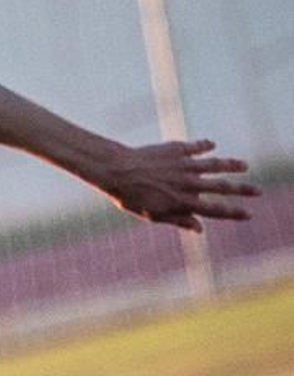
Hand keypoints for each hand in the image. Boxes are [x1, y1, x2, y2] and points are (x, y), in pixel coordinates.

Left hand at [92, 140, 257, 233]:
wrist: (117, 170)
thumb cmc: (131, 196)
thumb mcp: (153, 215)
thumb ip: (178, 220)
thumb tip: (200, 229)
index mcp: (183, 202)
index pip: (214, 210)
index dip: (232, 213)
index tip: (248, 214)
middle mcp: (188, 183)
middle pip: (221, 187)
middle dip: (242, 190)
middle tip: (258, 191)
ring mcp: (184, 165)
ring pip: (214, 164)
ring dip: (231, 165)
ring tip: (244, 165)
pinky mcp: (177, 149)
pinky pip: (196, 147)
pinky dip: (204, 146)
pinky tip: (212, 145)